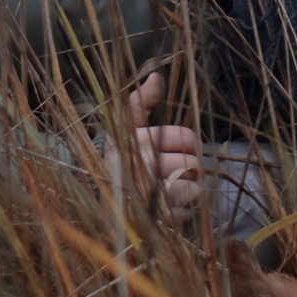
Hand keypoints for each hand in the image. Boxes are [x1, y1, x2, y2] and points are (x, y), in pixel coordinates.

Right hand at [120, 73, 204, 210]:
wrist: (103, 214)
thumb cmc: (120, 168)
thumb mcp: (125, 132)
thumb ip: (139, 104)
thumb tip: (156, 74)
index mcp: (136, 142)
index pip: (186, 136)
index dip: (185, 143)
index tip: (169, 149)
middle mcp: (142, 167)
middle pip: (193, 162)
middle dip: (188, 168)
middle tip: (171, 174)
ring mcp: (150, 197)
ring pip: (193, 188)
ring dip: (186, 190)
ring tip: (168, 193)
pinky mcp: (157, 221)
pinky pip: (188, 211)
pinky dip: (182, 212)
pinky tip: (164, 211)